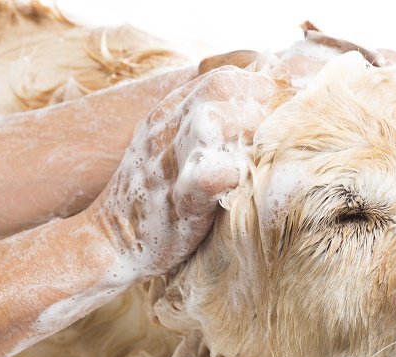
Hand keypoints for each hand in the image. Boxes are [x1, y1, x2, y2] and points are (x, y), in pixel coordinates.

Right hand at [86, 66, 276, 279]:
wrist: (110, 240)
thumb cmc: (153, 193)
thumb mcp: (170, 146)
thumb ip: (205, 124)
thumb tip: (257, 111)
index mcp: (168, 114)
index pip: (219, 76)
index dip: (258, 85)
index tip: (285, 103)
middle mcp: (166, 130)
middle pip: (218, 88)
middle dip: (257, 98)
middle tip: (283, 122)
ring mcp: (169, 164)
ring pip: (208, 121)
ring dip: (244, 126)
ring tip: (263, 143)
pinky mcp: (176, 202)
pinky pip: (203, 178)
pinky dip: (226, 173)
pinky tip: (241, 177)